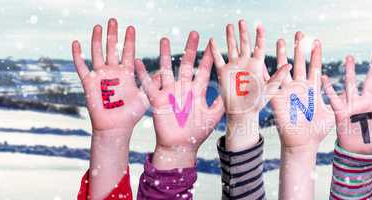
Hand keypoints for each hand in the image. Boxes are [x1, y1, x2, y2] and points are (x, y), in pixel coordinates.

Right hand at [72, 18, 146, 133]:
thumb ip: (153, 83)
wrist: (116, 128)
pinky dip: (78, 55)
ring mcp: (100, 76)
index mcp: (126, 73)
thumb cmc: (131, 114)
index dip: (129, 40)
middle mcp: (113, 72)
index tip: (131, 27)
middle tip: (113, 20)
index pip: (128, 52)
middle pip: (112, 48)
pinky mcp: (89, 83)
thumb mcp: (146, 96)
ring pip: (97, 53)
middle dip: (113, 34)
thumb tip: (166, 72)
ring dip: (97, 40)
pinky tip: (76, 43)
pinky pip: (81, 66)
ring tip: (98, 26)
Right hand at [135, 32, 223, 168]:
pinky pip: (149, 85)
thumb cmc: (197, 133)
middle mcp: (183, 88)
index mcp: (197, 91)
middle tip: (194, 33)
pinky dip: (143, 74)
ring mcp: (170, 92)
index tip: (212, 43)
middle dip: (190, 49)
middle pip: (187, 64)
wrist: (180, 147)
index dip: (208, 57)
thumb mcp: (213, 117)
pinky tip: (137, 62)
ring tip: (164, 40)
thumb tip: (233, 91)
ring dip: (165, 55)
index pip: (203, 70)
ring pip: (167, 69)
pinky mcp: (157, 100)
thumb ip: (221, 103)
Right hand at [209, 20, 290, 150]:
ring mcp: (234, 67)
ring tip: (230, 25)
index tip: (259, 25)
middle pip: (244, 44)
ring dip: (230, 37)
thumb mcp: (270, 89)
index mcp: (257, 65)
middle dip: (243, 32)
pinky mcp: (223, 73)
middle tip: (242, 21)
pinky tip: (212, 40)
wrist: (242, 112)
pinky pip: (218, 59)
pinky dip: (214, 50)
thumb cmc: (258, 103)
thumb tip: (290, 64)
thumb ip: (278, 76)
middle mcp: (245, 63)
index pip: (258, 47)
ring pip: (232, 48)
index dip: (259, 36)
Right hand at [271, 32, 333, 199]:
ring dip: (282, 55)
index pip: (314, 66)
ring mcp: (288, 92)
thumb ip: (341, 100)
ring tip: (282, 40)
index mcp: (313, 88)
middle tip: (300, 33)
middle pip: (299, 63)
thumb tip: (354, 92)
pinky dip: (269, 72)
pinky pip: (272, 84)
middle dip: (299, 48)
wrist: (303, 144)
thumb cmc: (318, 131)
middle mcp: (300, 87)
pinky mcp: (278, 99)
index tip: (317, 41)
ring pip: (284, 69)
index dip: (315, 54)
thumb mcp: (333, 112)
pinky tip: (265, 60)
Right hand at [321, 52, 371, 154]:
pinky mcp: (341, 111)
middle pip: (370, 80)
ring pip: (351, 84)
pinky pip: (333, 97)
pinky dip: (328, 88)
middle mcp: (366, 101)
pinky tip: (324, 77)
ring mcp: (353, 105)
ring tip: (349, 57)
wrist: (360, 153)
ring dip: (350, 71)